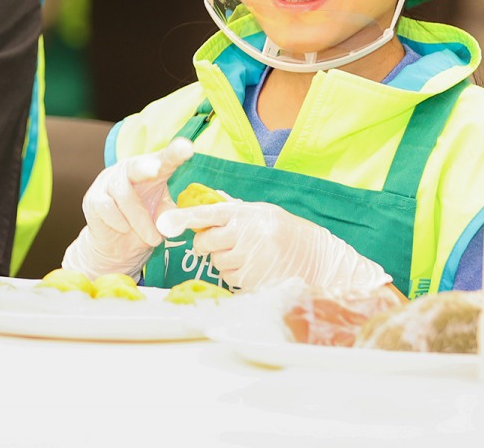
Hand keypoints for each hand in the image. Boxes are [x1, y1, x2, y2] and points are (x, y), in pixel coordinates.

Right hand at [61, 138, 194, 277]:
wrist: (116, 246)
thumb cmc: (143, 226)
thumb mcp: (162, 220)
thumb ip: (171, 216)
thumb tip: (179, 219)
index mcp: (151, 170)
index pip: (165, 159)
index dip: (175, 153)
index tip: (187, 148)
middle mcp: (128, 170)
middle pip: (136, 166)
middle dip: (146, 167)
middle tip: (157, 170)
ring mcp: (108, 181)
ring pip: (124, 196)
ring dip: (140, 220)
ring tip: (152, 239)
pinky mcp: (94, 198)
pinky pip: (107, 207)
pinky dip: (119, 222)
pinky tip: (125, 229)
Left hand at [155, 198, 391, 295]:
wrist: (318, 258)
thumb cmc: (287, 231)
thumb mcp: (262, 212)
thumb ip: (234, 210)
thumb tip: (206, 202)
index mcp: (246, 213)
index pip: (207, 214)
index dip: (183, 219)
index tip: (165, 224)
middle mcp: (247, 234)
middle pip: (205, 242)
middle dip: (207, 245)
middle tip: (222, 243)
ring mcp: (251, 259)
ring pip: (217, 263)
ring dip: (225, 262)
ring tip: (248, 255)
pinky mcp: (255, 280)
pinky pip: (231, 279)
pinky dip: (238, 276)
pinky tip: (256, 267)